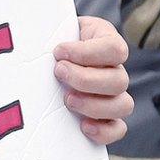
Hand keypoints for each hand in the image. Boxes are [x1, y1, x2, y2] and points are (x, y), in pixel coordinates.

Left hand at [55, 16, 130, 145]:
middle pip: (120, 80)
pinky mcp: (108, 117)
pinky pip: (118, 129)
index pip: (114, 49)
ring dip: (93, 105)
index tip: (59, 52)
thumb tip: (37, 41)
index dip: (87, 53)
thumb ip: (53, 32)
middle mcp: (115, 70)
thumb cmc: (53, 40)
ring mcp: (115, 95)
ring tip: (67, 99)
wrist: (49, 57)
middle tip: (59, 73)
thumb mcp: (56, 29)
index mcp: (107, 42)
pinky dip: (103, 130)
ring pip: (123, 105)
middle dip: (85, 79)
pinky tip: (82, 125)